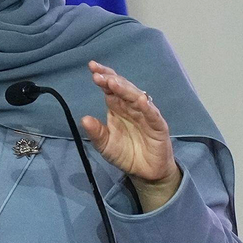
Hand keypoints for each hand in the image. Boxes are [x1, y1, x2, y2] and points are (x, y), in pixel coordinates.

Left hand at [80, 61, 181, 211]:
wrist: (145, 173)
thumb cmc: (126, 154)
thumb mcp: (105, 145)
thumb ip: (96, 133)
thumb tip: (84, 119)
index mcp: (117, 108)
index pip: (110, 88)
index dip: (103, 77)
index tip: (92, 68)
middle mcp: (131, 107)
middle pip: (122, 88)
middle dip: (111, 79)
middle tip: (98, 74)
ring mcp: (146, 115)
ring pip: (136, 97)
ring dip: (125, 89)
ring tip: (113, 82)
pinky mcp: (158, 126)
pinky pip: (152, 114)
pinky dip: (147, 107)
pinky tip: (140, 100)